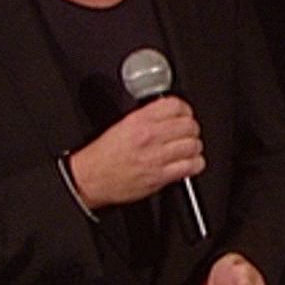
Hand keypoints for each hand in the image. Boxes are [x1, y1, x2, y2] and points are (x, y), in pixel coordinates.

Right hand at [67, 96, 203, 208]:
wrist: (90, 178)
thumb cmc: (103, 155)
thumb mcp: (122, 125)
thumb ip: (147, 117)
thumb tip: (169, 114)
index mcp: (139, 120)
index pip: (175, 105)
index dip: (184, 110)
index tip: (184, 115)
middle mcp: (149, 137)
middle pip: (189, 125)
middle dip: (191, 129)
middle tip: (187, 133)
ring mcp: (156, 157)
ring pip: (193, 145)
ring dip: (194, 146)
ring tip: (187, 148)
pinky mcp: (160, 176)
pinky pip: (191, 166)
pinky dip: (195, 164)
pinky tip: (188, 163)